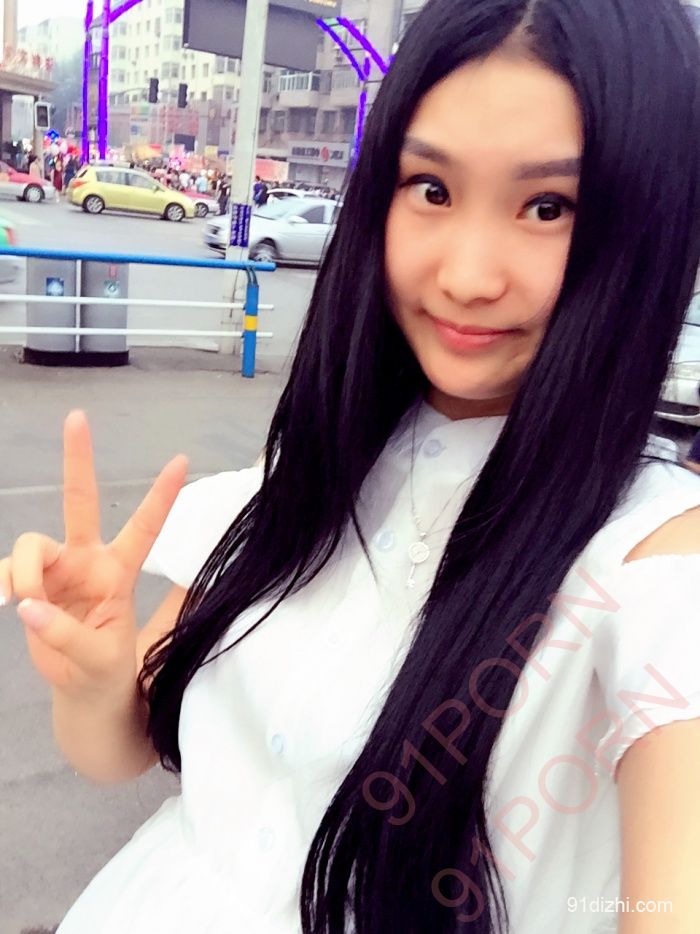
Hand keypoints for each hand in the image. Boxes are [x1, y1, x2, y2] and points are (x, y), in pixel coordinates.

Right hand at [3, 411, 187, 701]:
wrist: (83, 692)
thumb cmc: (106, 670)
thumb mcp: (100, 659)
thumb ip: (66, 633)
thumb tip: (27, 606)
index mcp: (119, 573)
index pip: (145, 528)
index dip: (162, 496)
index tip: (182, 460)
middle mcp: (87, 560)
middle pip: (80, 500)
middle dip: (78, 458)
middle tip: (77, 417)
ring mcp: (56, 569)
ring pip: (31, 543)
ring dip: (25, 572)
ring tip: (25, 605)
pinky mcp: (28, 584)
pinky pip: (6, 569)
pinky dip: (0, 582)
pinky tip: (2, 600)